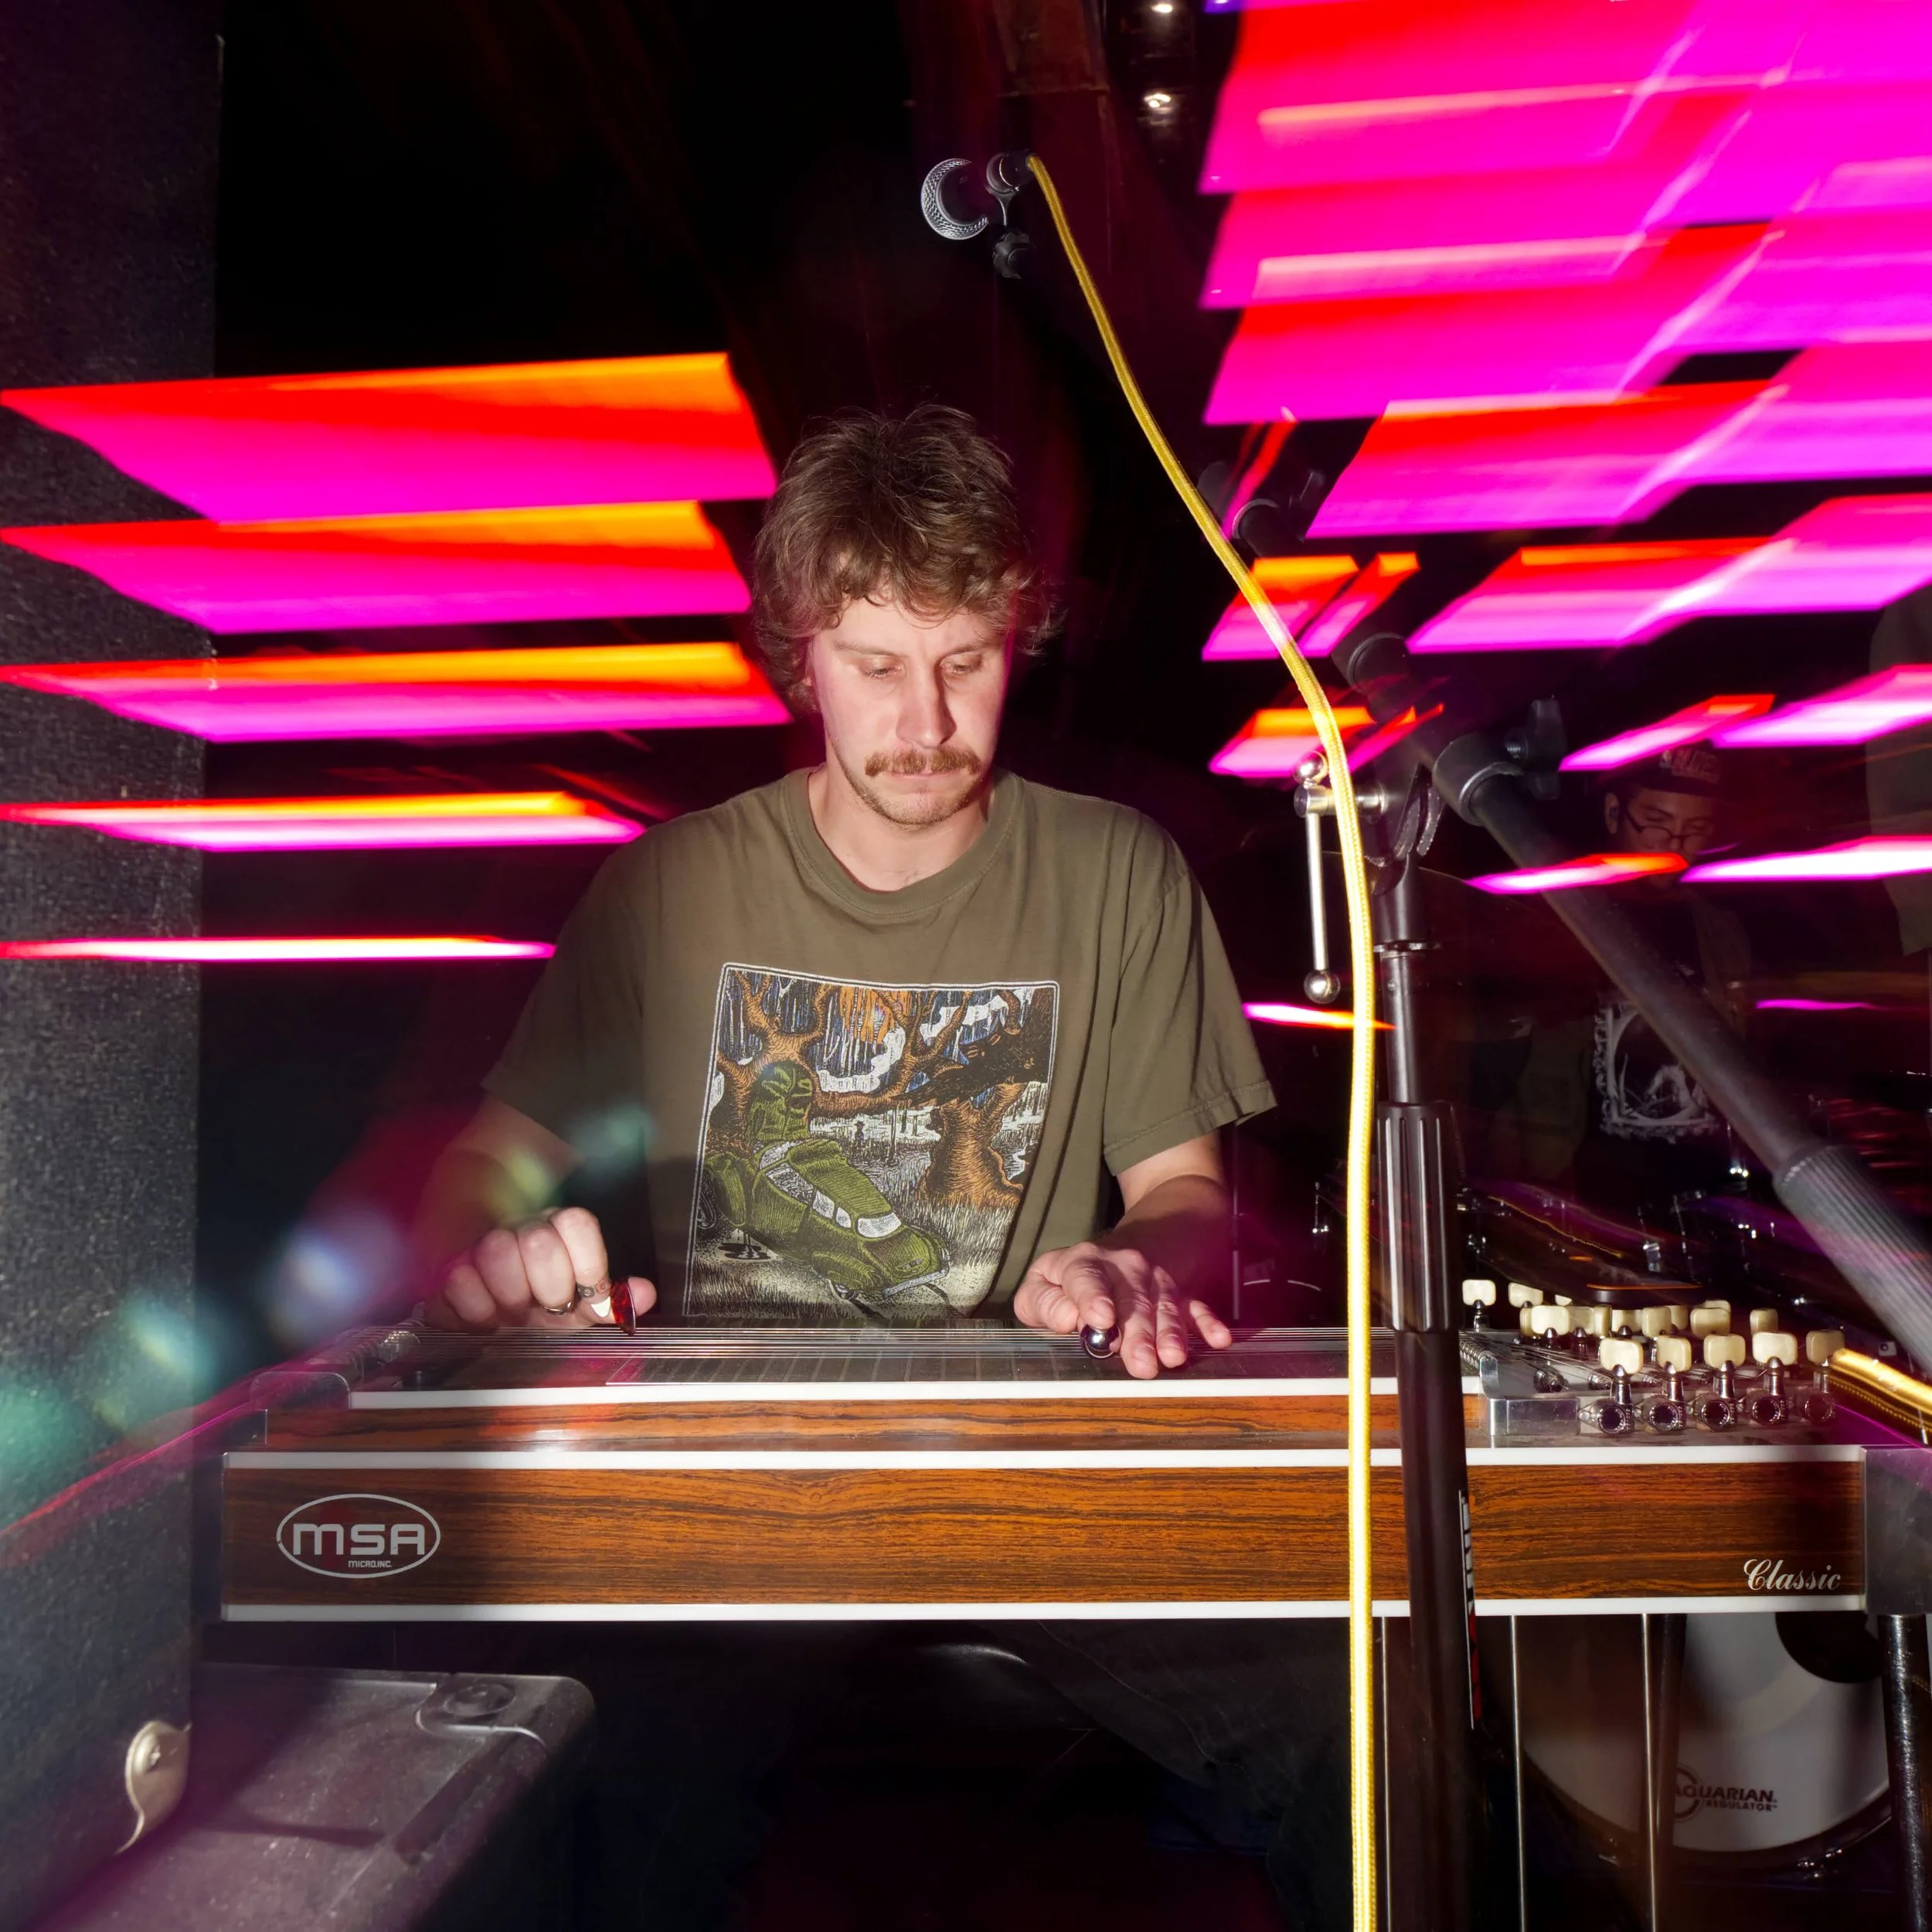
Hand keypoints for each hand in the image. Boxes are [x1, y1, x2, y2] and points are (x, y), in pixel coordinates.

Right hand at [425, 1206, 657, 1330]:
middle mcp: (522, 1229)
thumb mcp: (580, 1306)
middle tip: (543, 1311)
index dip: (588, 1263)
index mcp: (559, 1231)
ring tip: (510, 1316)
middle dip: (547, 1289)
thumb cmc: (541, 1303)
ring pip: (496, 1249)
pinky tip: (482, 1320)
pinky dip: (473, 1309)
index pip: (577, 1223)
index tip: (587, 1295)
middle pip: (539, 1242)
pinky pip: (458, 1279)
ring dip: (508, 1296)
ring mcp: (481, 1243)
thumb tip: (644, 1295)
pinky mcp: (445, 1267)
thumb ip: (612, 1301)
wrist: (487, 1297)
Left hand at [1012, 1240, 1231, 1378]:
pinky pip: (1195, 1306)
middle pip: (1131, 1297)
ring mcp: (1154, 1279)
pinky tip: (1218, 1339)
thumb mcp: (1043, 1283)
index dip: (1092, 1296)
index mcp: (1083, 1262)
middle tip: (1140, 1362)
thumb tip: (1066, 1319)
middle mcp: (1123, 1267)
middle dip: (1137, 1331)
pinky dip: (1207, 1323)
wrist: (1120, 1251)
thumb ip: (1043, 1302)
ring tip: (1172, 1358)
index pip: (1085, 1275)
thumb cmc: (1070, 1281)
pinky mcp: (1179, 1293)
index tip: (1100, 1319)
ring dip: (1169, 1332)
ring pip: (1164, 1304)